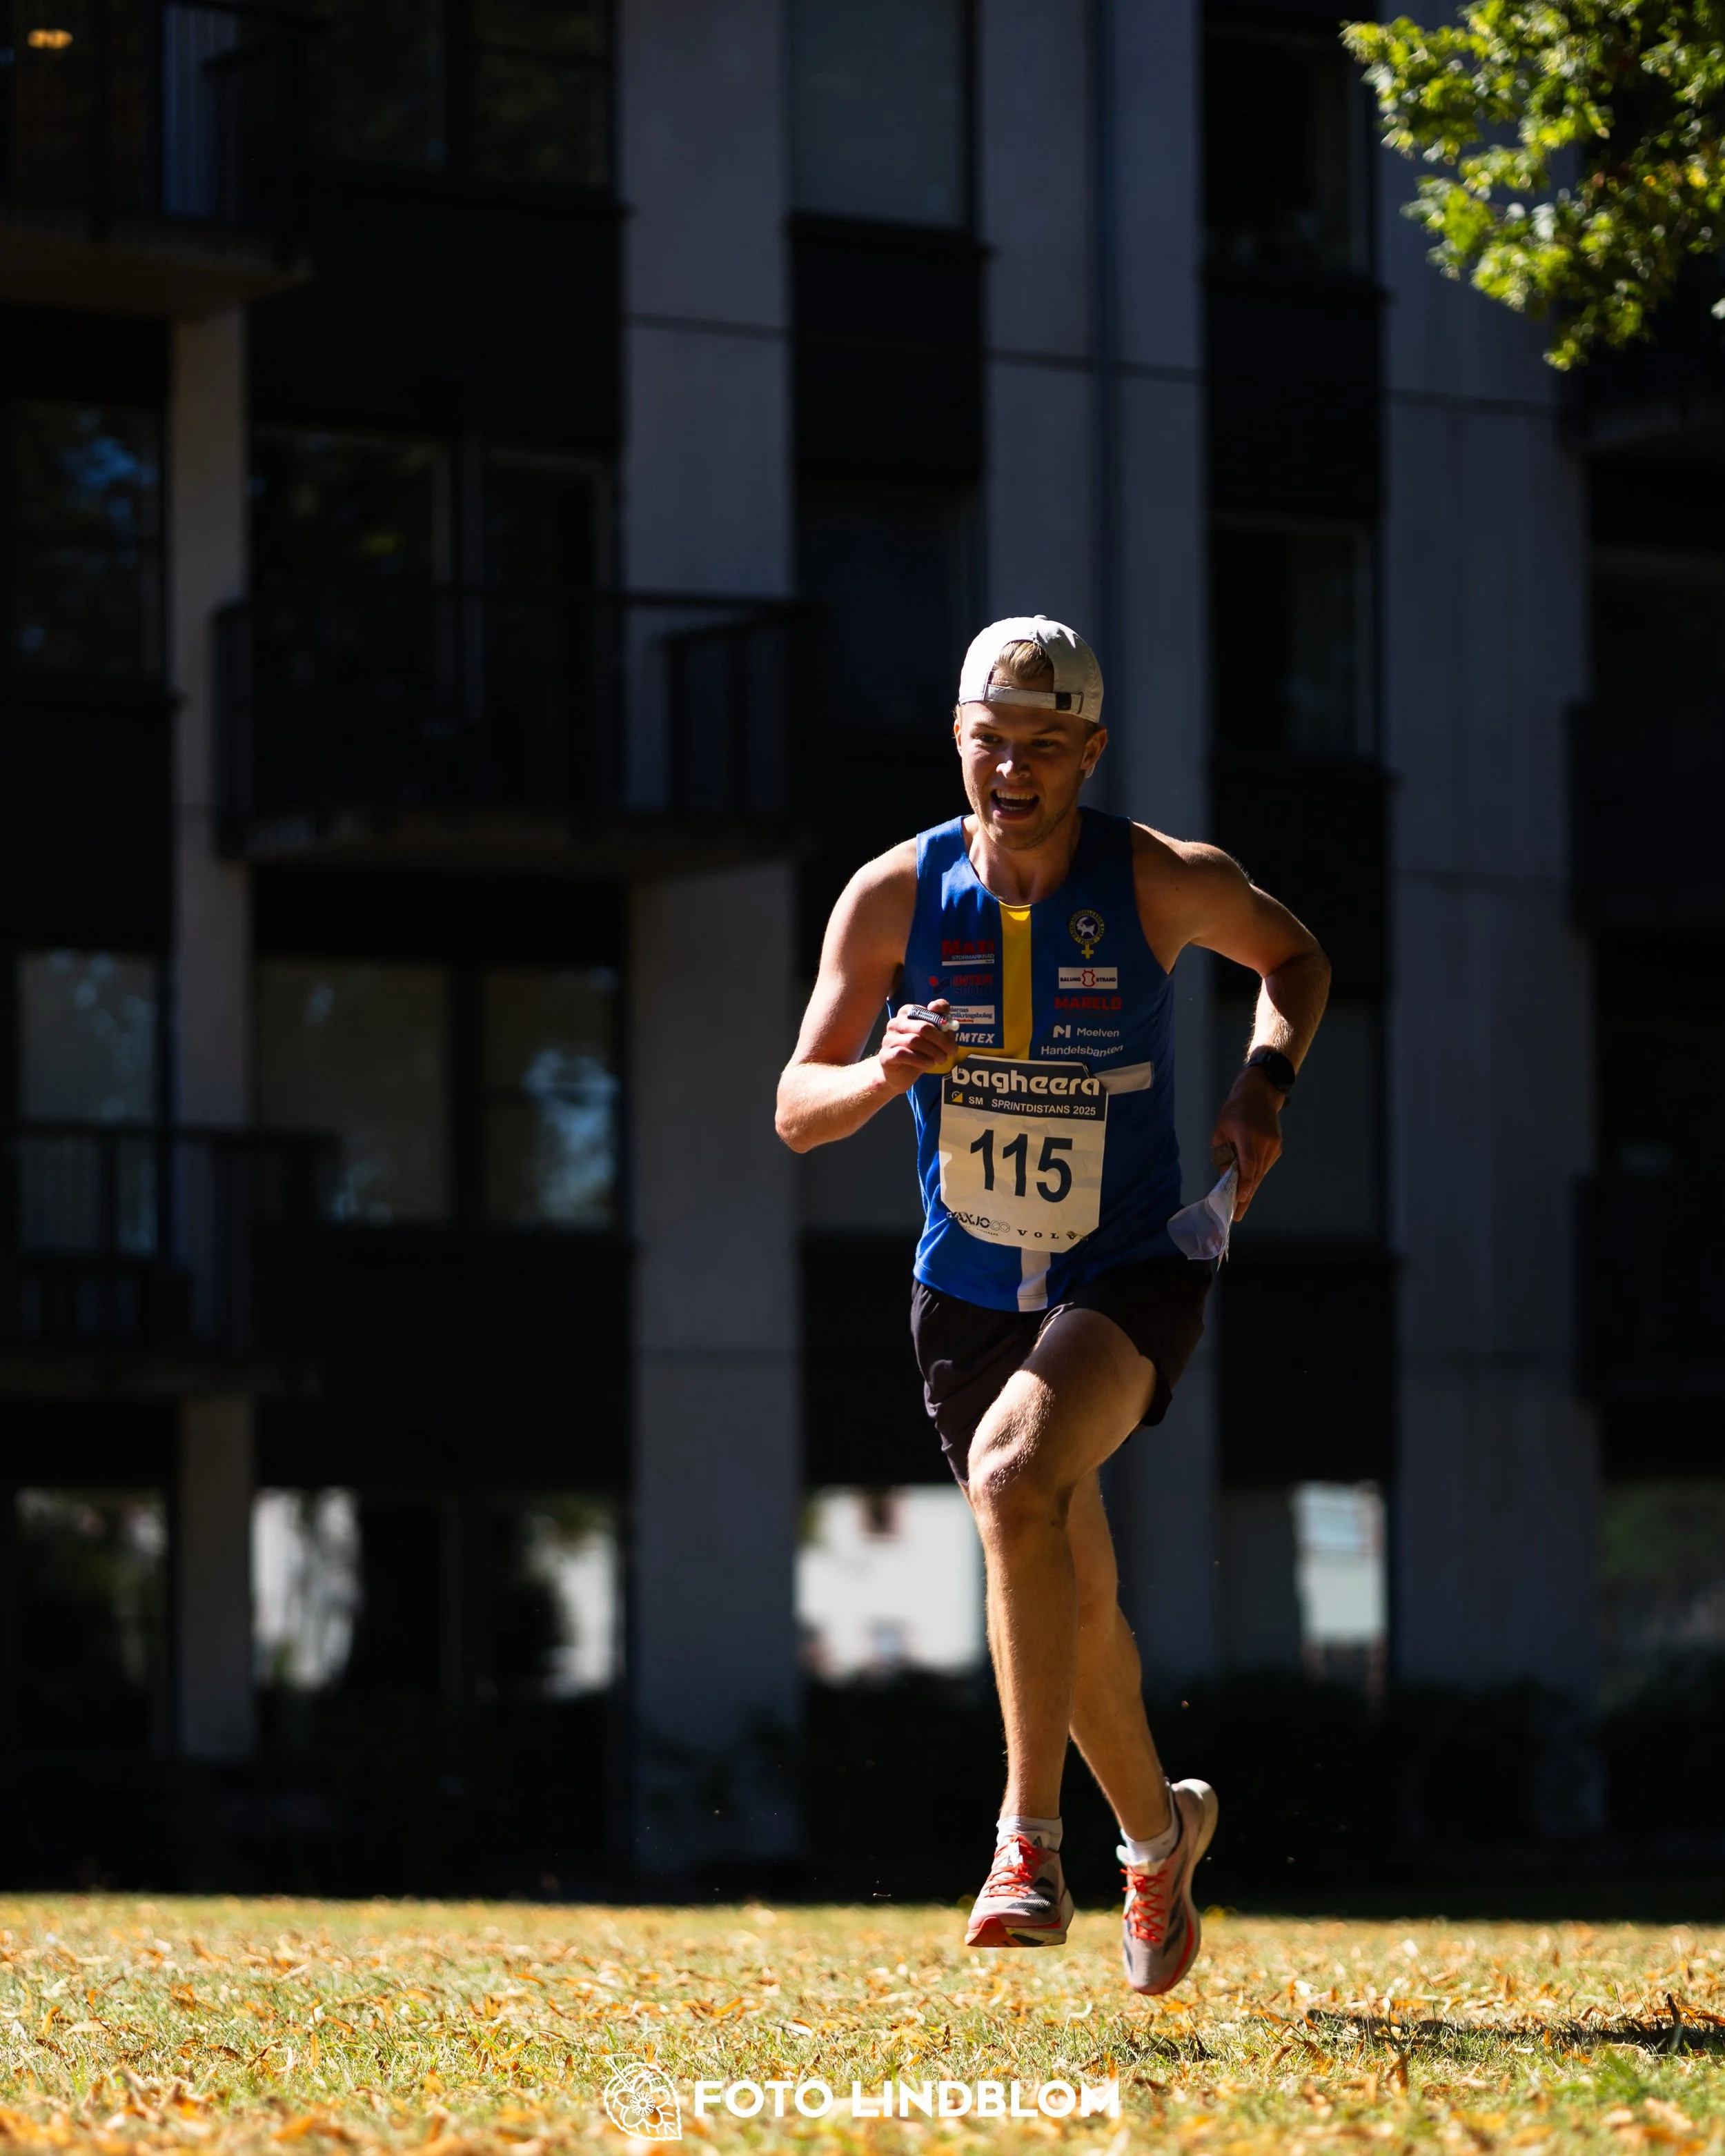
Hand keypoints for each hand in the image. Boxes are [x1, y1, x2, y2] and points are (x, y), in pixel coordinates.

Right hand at [877, 999, 959, 1093]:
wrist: (900, 1074)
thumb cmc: (918, 1052)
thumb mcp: (934, 1038)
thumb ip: (942, 1026)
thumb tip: (949, 1022)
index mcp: (907, 1013)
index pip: (927, 1010)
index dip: (941, 1021)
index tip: (949, 1031)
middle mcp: (895, 1023)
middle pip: (923, 1027)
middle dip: (941, 1040)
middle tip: (950, 1051)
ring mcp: (889, 1039)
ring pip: (914, 1040)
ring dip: (933, 1051)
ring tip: (941, 1059)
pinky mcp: (886, 1055)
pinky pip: (903, 1054)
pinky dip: (920, 1059)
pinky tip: (928, 1063)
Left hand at [1210, 1067, 1284, 1219]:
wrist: (1259, 1094)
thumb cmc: (1234, 1111)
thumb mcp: (1220, 1130)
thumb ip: (1222, 1154)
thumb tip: (1225, 1177)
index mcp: (1247, 1134)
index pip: (1248, 1162)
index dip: (1244, 1182)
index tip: (1240, 1198)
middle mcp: (1264, 1141)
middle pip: (1255, 1173)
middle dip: (1245, 1195)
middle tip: (1237, 1215)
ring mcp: (1273, 1145)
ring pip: (1260, 1172)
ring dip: (1250, 1187)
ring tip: (1239, 1206)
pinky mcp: (1277, 1148)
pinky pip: (1264, 1166)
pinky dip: (1255, 1175)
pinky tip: (1247, 1184)